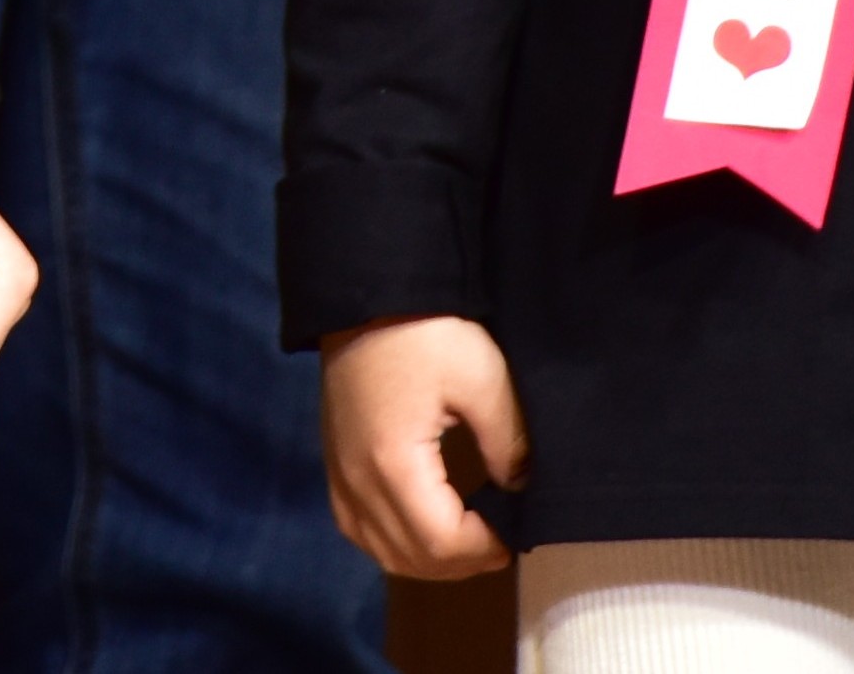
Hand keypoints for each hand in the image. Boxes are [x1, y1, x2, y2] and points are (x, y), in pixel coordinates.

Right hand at [318, 315, 528, 579]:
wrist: (367, 292)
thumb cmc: (426, 331)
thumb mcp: (484, 380)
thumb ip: (509, 445)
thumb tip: (519, 489)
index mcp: (393, 462)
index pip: (441, 542)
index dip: (484, 549)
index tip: (513, 533)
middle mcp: (357, 477)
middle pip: (408, 556)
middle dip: (460, 562)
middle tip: (497, 542)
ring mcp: (339, 470)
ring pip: (379, 549)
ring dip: (426, 559)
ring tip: (465, 542)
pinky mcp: (334, 459)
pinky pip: (356, 526)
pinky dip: (390, 542)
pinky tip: (418, 528)